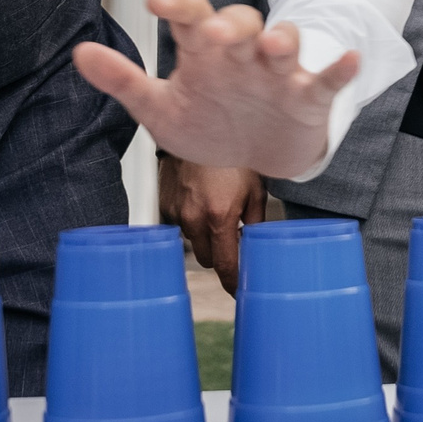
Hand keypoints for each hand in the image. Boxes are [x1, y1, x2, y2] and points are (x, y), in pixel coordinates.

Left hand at [73, 0, 360, 178]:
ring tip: (277, 44)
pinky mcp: (310, 96)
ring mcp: (279, 73)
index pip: (191, 16)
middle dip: (230, 24)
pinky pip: (327, 77)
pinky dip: (338, 69)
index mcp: (205, 52)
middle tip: (215, 32)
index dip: (177, 6)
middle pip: (240, 22)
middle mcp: (243, 54)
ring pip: (285, 42)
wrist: (260, 154)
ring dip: (283, 39)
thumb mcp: (161, 109)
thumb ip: (124, 81)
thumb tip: (79, 52)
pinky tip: (348, 60)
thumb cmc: (210, 122)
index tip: (155, 2)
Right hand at [161, 156, 267, 293]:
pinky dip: (192, 220)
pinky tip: (202, 198)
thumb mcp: (255, 188)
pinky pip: (180, 225)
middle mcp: (194, 219)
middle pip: (208, 260)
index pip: (225, 266)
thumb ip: (256, 221)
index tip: (240, 292)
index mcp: (219, 217)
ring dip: (206, 236)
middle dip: (221, 255)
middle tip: (234, 238)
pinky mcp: (164, 205)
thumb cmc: (230, 154)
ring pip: (194, 242)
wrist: (197, 129)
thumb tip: (257, 243)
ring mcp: (176, 213)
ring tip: (217, 210)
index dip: (234, 284)